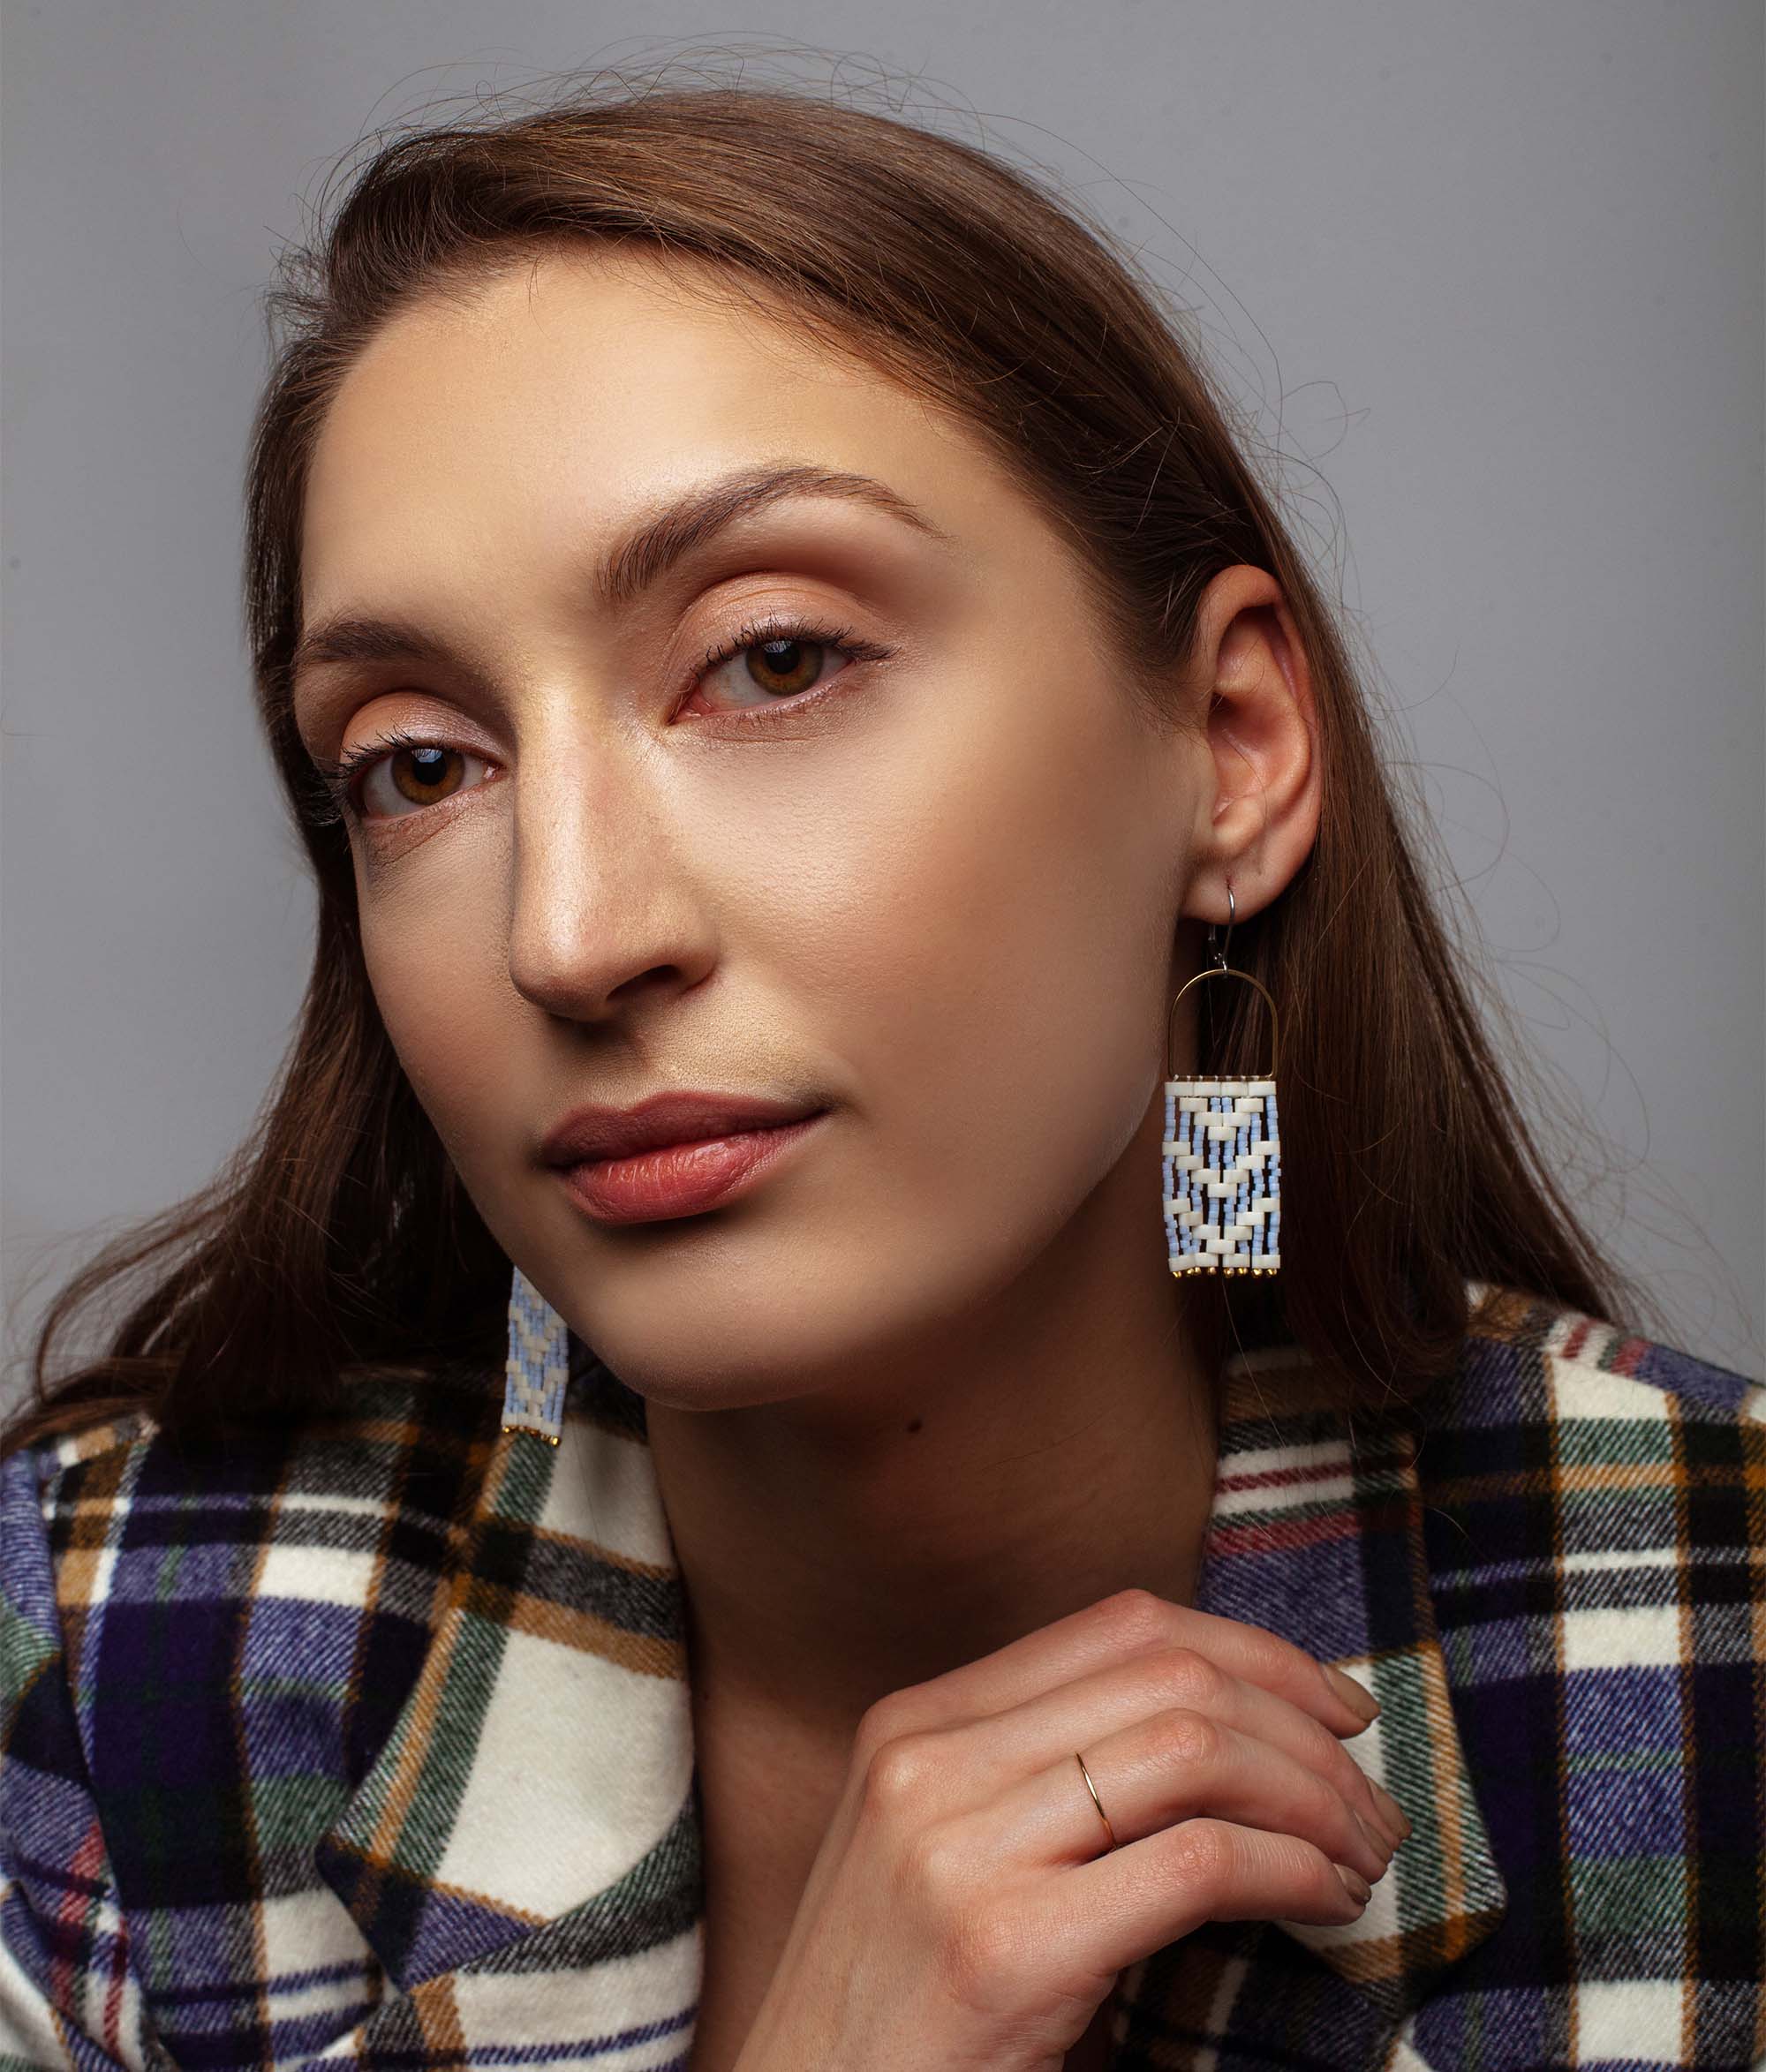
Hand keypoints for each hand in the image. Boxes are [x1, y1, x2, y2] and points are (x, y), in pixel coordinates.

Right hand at [731, 1587, 1408, 2071]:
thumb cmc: (900, 2018)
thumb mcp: (948, 1858)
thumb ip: (1046, 1779)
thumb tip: (1227, 1731)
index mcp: (916, 1722)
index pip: (1122, 1625)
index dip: (1254, 1651)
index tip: (1334, 1707)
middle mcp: (928, 1761)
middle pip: (1170, 1673)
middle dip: (1303, 1727)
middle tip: (1369, 1803)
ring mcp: (957, 1851)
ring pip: (1194, 1750)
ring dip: (1312, 1797)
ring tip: (1359, 1856)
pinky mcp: (1004, 1952)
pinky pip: (1198, 1862)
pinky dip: (1292, 1870)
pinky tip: (1324, 1904)